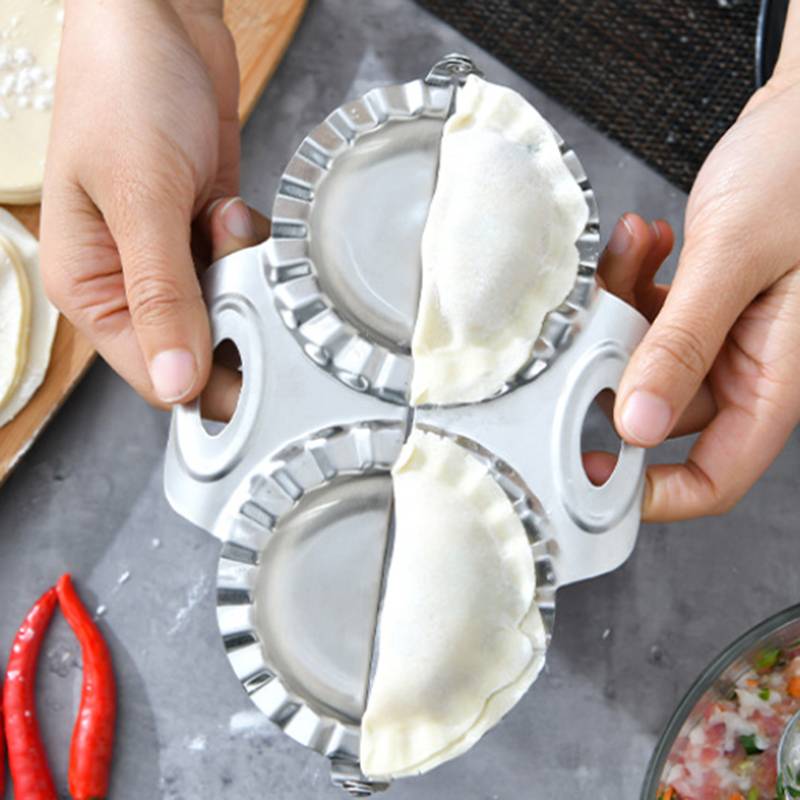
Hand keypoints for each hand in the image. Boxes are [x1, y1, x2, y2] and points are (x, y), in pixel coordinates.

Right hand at [40, 0, 241, 405]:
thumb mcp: (141, 199)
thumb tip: (175, 383)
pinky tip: (225, 204)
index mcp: (90, 289)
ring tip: (218, 217)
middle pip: (197, 348)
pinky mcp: (204, 233)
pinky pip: (242, 269)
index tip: (255, 377)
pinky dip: (248, 246)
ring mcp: (170, 258)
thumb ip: (161, 296)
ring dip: (239, 274)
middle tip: (242, 274)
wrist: (158, 23)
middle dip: (231, 318)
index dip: (205, 385)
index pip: (154, 374)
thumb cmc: (124, 93)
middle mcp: (129, 283)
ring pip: (226, 309)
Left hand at [599, 111, 799, 522]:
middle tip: (601, 318)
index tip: (594, 471)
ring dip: (624, 312)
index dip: (654, 489)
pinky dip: (637, 286)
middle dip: (615, 366)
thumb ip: (683, 343)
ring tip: (636, 255)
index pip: (715, 476)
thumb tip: (638, 423)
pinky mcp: (708, 304)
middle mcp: (752, 367)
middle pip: (659, 410)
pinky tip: (646, 242)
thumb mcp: (737, 257)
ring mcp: (729, 336)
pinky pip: (652, 318)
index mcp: (777, 378)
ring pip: (645, 358)